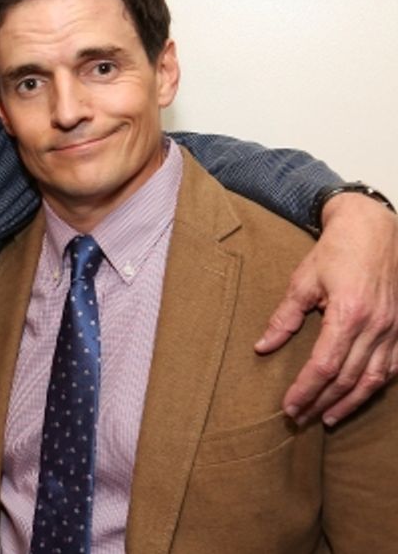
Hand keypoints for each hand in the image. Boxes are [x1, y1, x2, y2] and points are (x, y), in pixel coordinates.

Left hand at [255, 193, 397, 424]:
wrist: (374, 229)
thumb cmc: (336, 251)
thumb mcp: (302, 280)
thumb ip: (284, 317)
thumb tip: (262, 348)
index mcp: (348, 313)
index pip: (324, 366)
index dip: (305, 390)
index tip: (288, 406)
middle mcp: (376, 326)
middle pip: (347, 378)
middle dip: (321, 402)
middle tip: (299, 418)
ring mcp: (394, 329)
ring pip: (373, 379)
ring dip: (349, 402)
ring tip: (327, 418)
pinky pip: (392, 367)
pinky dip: (374, 386)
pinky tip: (357, 397)